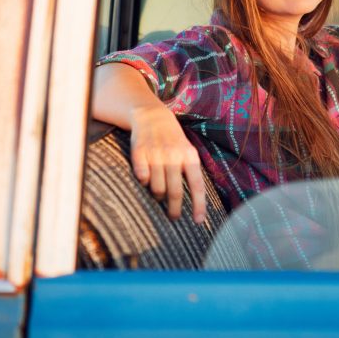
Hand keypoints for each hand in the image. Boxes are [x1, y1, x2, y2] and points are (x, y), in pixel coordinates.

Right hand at [129, 103, 206, 222]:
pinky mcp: (140, 152)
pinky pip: (142, 177)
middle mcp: (173, 155)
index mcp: (189, 156)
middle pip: (175, 191)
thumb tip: (198, 202)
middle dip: (174, 209)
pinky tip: (146, 179)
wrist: (152, 116)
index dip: (198, 205)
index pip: (197, 185)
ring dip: (158, 196)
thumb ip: (192, 172)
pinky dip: (144, 182)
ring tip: (159, 194)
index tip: (198, 221)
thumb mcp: (188, 151)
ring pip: (157, 188)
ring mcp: (156, 154)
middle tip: (173, 217)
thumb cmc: (174, 140)